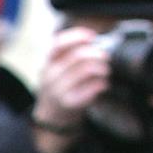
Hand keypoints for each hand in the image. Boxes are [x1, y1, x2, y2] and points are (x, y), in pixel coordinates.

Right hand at [31, 27, 110, 152]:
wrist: (52, 116)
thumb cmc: (60, 86)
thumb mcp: (57, 67)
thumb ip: (70, 53)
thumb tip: (95, 41)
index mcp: (47, 62)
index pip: (59, 43)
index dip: (77, 36)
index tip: (92, 37)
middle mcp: (50, 75)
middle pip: (79, 55)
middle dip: (97, 53)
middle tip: (105, 57)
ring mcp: (59, 90)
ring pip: (87, 69)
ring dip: (102, 68)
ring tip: (105, 71)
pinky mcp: (70, 102)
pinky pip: (92, 87)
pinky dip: (102, 84)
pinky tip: (102, 85)